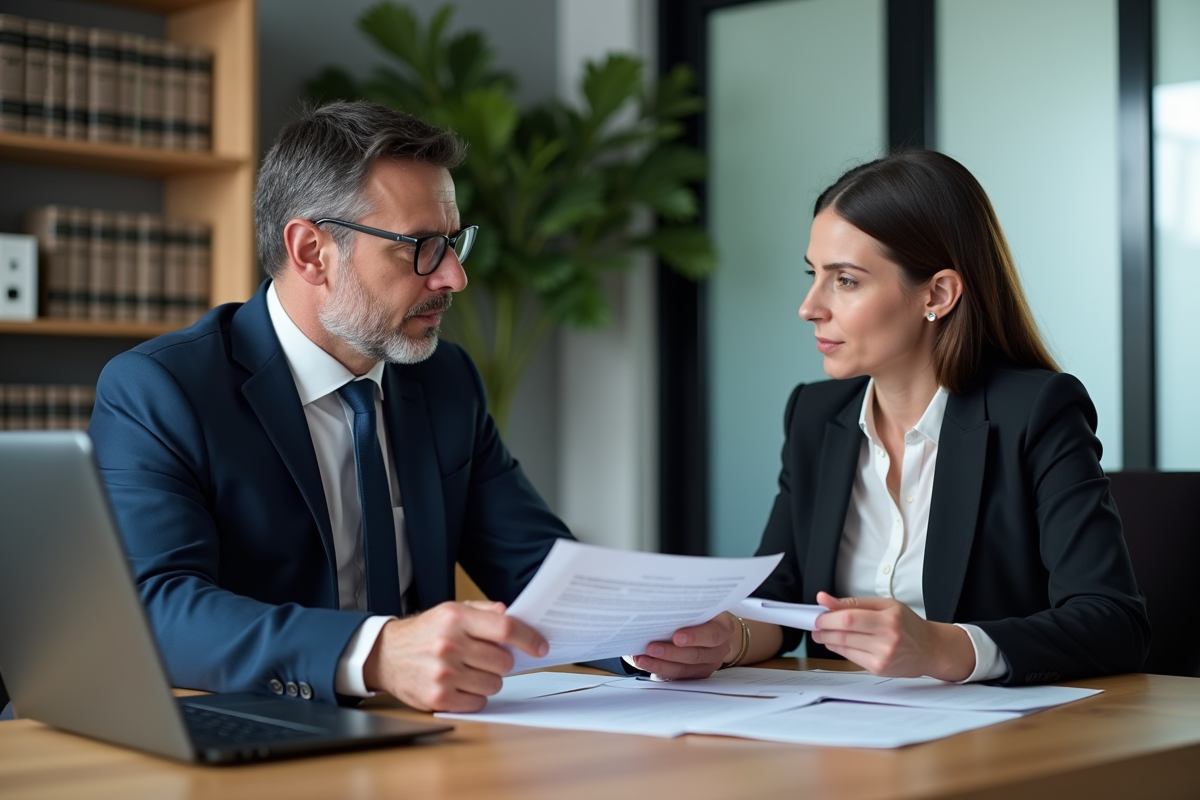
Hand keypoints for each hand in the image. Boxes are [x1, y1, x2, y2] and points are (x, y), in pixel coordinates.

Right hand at [362, 600, 547, 711]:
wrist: (385, 655)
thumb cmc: (423, 633)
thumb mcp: (450, 610)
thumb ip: (483, 611)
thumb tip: (510, 615)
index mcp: (455, 619)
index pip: (504, 629)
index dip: (528, 639)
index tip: (540, 646)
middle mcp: (449, 646)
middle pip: (503, 661)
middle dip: (502, 661)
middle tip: (486, 657)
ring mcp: (443, 674)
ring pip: (493, 684)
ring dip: (488, 679)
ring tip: (469, 670)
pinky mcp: (438, 698)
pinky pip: (477, 703)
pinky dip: (475, 696)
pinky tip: (460, 684)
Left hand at [629, 612, 738, 679]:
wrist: (714, 627)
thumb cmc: (704, 613)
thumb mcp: (702, 606)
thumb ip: (689, 608)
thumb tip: (659, 606)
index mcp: (724, 627)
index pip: (713, 634)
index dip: (695, 637)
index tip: (676, 637)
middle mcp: (720, 648)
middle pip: (696, 655)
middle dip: (671, 653)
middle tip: (651, 648)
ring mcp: (709, 664)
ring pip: (685, 670)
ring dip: (661, 665)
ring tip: (642, 659)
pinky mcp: (697, 674)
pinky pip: (678, 676)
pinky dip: (660, 670)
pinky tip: (646, 663)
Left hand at [810, 591, 975, 681]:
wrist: (930, 649)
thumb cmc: (908, 624)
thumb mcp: (885, 605)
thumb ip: (854, 603)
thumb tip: (825, 599)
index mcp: (889, 619)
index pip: (849, 618)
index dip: (828, 617)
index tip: (817, 614)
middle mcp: (887, 639)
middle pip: (844, 634)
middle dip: (823, 629)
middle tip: (815, 624)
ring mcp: (882, 657)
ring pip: (844, 647)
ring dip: (828, 639)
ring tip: (821, 633)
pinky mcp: (878, 669)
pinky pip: (851, 658)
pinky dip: (839, 649)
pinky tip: (836, 643)